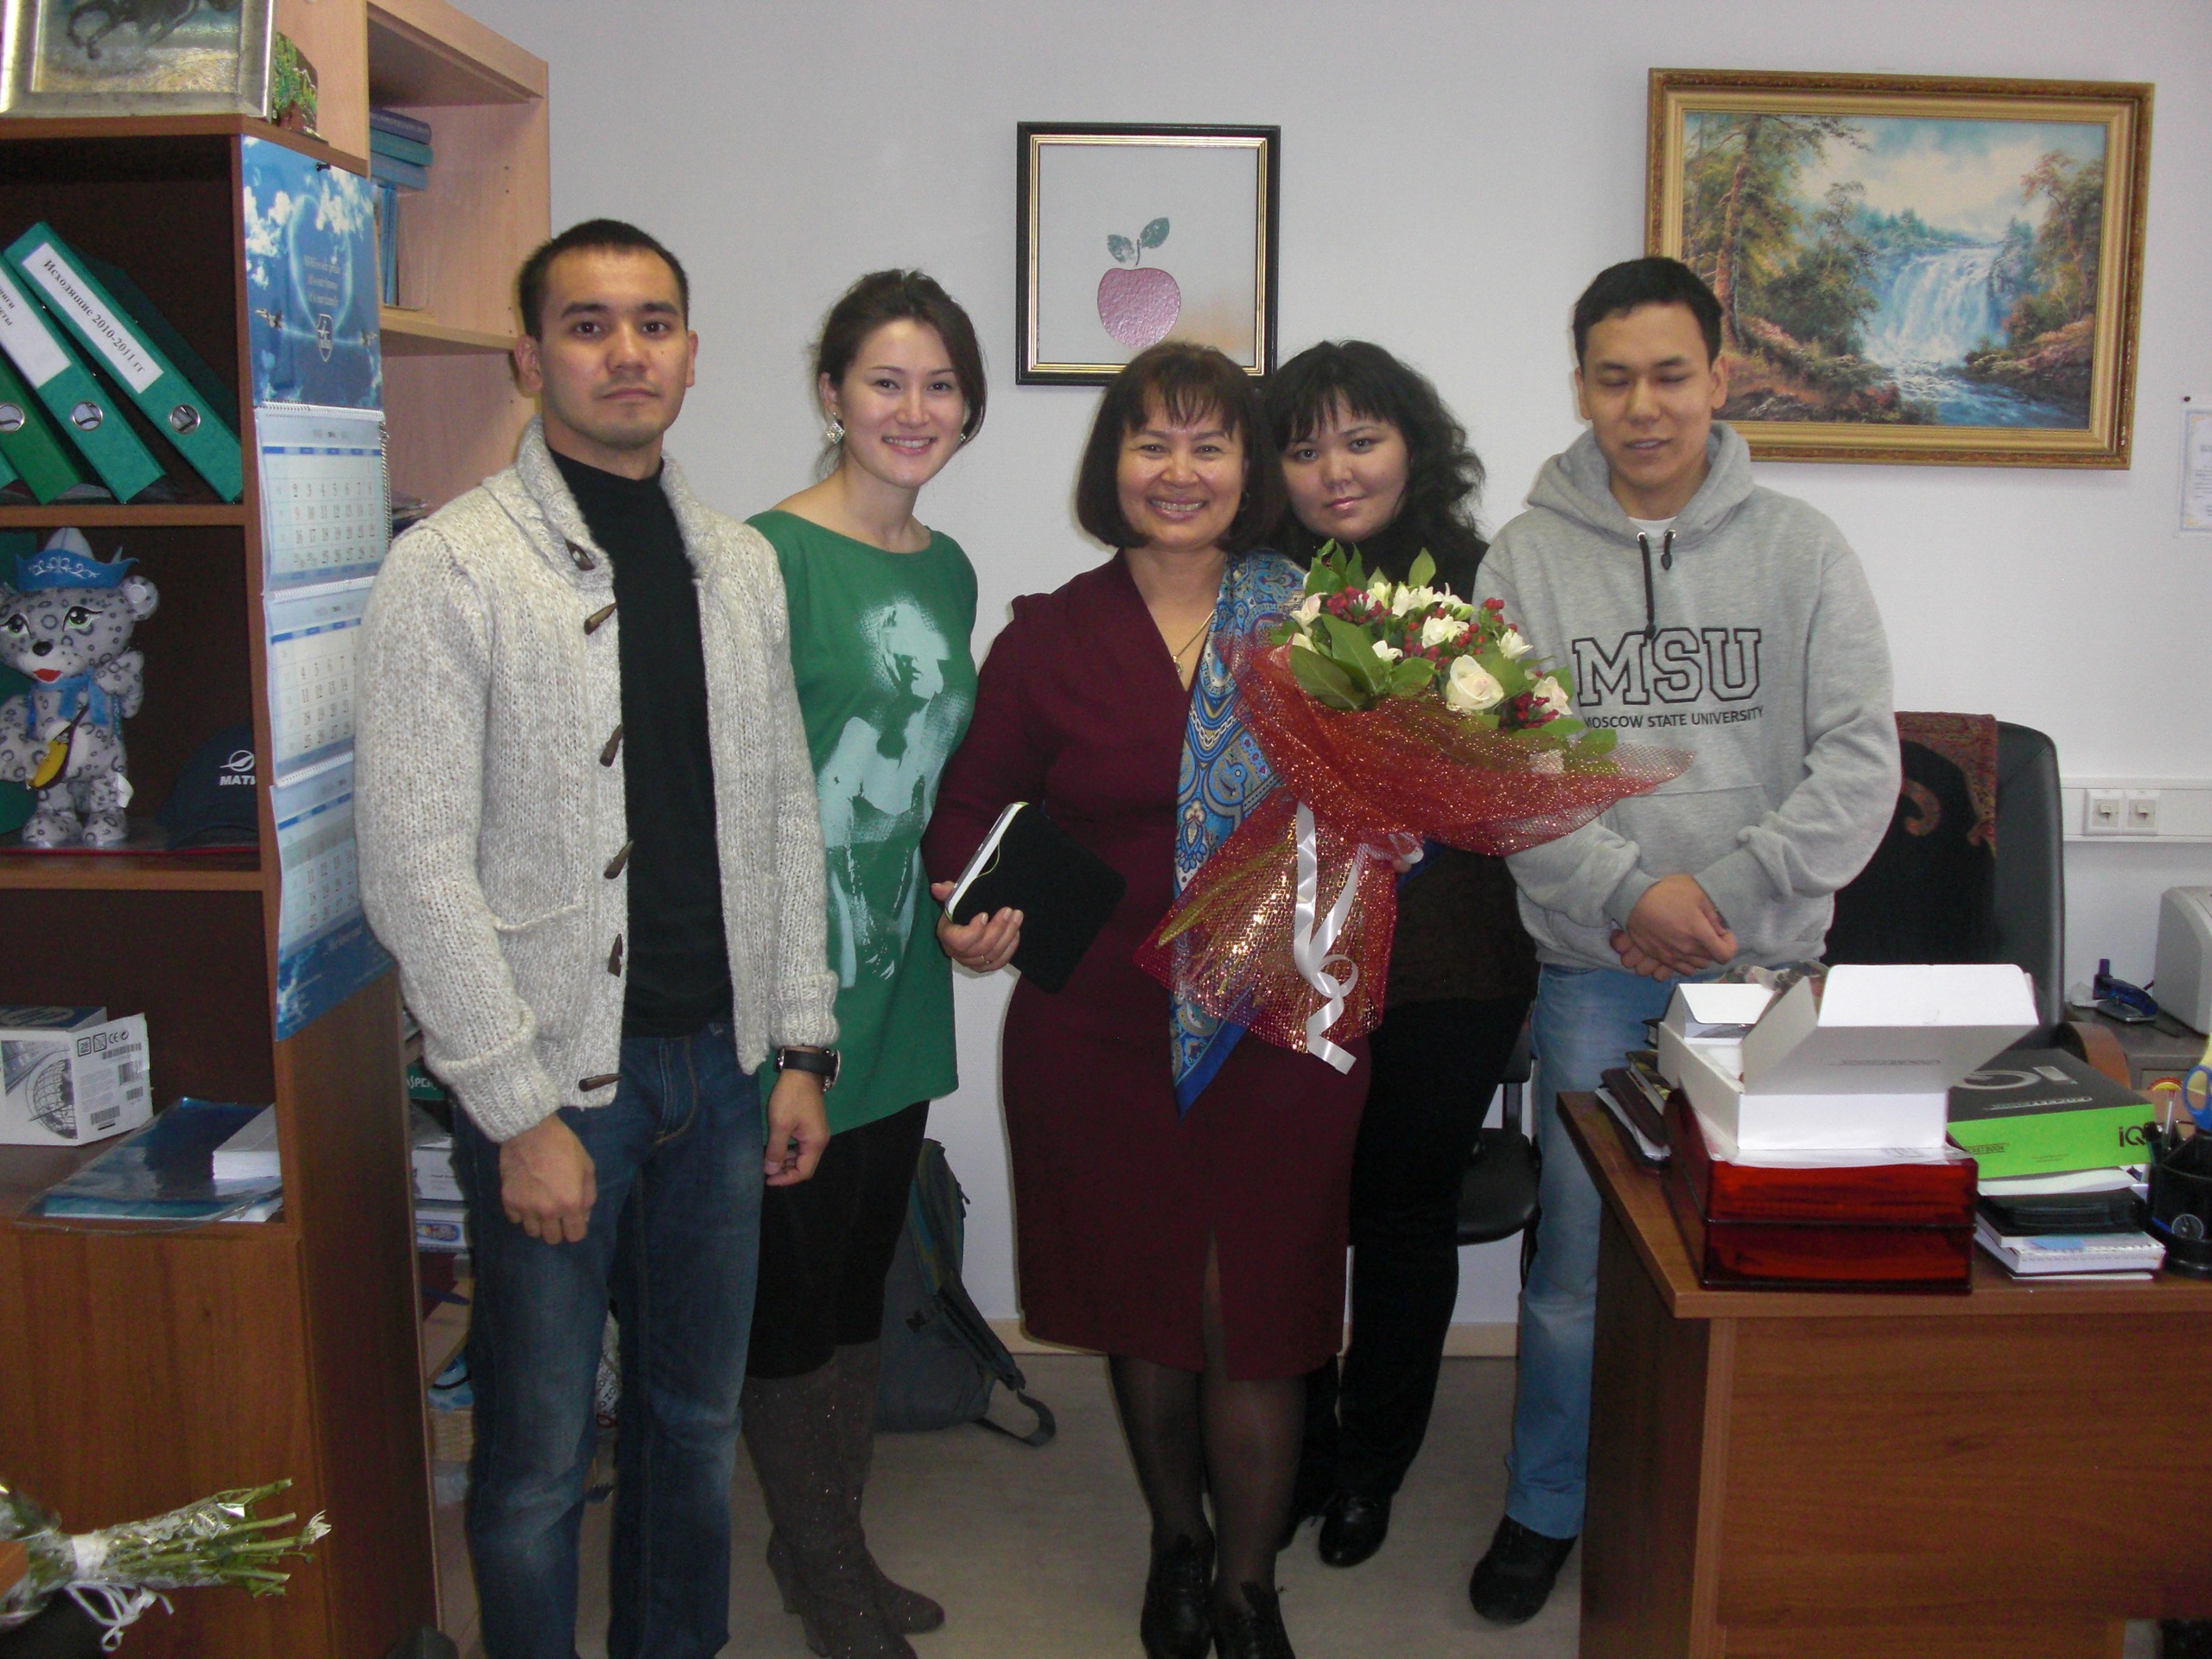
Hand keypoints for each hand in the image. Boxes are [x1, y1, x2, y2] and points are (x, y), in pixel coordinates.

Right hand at [499, 1113, 596, 1242]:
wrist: (530, 1131)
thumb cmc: (563, 1146)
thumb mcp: (587, 1167)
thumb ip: (588, 1195)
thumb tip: (583, 1216)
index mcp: (570, 1203)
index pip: (575, 1236)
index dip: (576, 1229)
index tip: (573, 1220)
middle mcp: (548, 1211)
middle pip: (552, 1239)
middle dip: (557, 1229)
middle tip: (556, 1212)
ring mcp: (526, 1208)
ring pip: (532, 1232)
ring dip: (538, 1223)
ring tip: (539, 1205)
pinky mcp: (508, 1201)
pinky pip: (515, 1219)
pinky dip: (521, 1213)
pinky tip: (525, 1198)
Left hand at [764, 1066, 829, 1186]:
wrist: (801, 1070)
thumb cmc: (791, 1098)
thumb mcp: (780, 1124)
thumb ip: (776, 1150)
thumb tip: (771, 1171)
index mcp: (815, 1143)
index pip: (804, 1172)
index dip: (786, 1179)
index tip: (767, 1179)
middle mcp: (820, 1140)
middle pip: (805, 1165)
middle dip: (786, 1171)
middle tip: (766, 1170)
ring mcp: (817, 1132)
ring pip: (802, 1155)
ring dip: (786, 1160)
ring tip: (769, 1160)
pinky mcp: (811, 1125)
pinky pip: (801, 1145)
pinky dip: (789, 1150)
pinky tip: (777, 1146)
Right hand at [930, 879, 1021, 972]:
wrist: (967, 919)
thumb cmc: (959, 909)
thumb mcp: (952, 897)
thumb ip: (947, 892)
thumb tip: (937, 887)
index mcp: (947, 936)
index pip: (959, 941)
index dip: (974, 931)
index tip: (985, 914)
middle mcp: (957, 953)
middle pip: (981, 948)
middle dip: (998, 928)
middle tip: (1009, 911)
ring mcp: (971, 961)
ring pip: (992, 955)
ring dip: (1008, 935)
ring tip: (1016, 917)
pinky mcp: (984, 966)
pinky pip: (999, 962)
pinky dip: (1010, 948)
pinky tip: (1016, 933)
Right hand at [1615, 874, 1736, 978]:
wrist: (1633, 899)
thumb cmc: (1667, 892)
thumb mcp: (1697, 894)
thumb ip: (1714, 915)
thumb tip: (1722, 930)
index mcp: (1699, 933)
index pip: (1725, 954)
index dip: (1729, 944)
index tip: (1723, 933)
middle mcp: (1687, 950)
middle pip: (1710, 960)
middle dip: (1713, 947)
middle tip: (1707, 932)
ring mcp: (1672, 956)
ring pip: (1695, 966)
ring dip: (1698, 955)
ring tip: (1692, 939)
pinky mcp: (1659, 957)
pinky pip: (1679, 968)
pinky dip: (1684, 961)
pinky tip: (1680, 947)